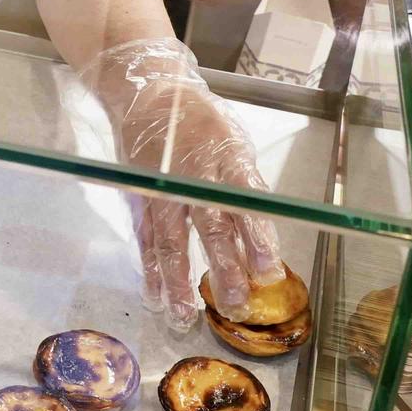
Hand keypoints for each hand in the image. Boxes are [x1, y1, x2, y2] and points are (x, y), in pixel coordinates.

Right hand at [83, 38, 280, 330]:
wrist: (150, 95)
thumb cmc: (203, 123)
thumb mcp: (235, 145)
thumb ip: (246, 189)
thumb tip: (261, 240)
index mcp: (228, 161)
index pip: (247, 206)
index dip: (258, 241)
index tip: (269, 273)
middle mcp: (194, 177)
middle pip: (211, 228)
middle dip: (223, 269)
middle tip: (236, 304)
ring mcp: (163, 190)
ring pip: (171, 241)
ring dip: (177, 281)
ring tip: (185, 315)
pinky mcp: (142, 197)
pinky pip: (146, 238)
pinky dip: (150, 269)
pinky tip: (155, 296)